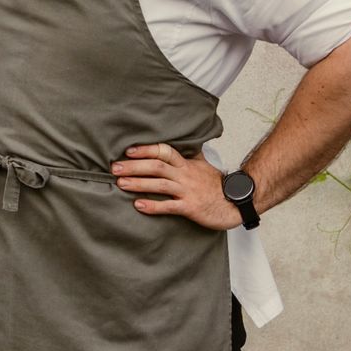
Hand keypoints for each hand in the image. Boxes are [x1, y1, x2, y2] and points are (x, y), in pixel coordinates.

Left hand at [110, 143, 240, 228]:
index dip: (146, 150)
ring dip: (138, 183)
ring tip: (121, 183)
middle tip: (115, 167)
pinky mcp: (190, 208)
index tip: (129, 151)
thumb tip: (185, 143)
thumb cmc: (217, 186)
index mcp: (187, 164)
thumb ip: (191, 154)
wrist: (235, 203)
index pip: (165, 151)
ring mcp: (187, 191)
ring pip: (159, 185)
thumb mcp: (204, 165)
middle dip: (134, 166)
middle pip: (157, 166)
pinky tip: (138, 205)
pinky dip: (153, 206)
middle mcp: (185, 175)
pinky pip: (169, 206)